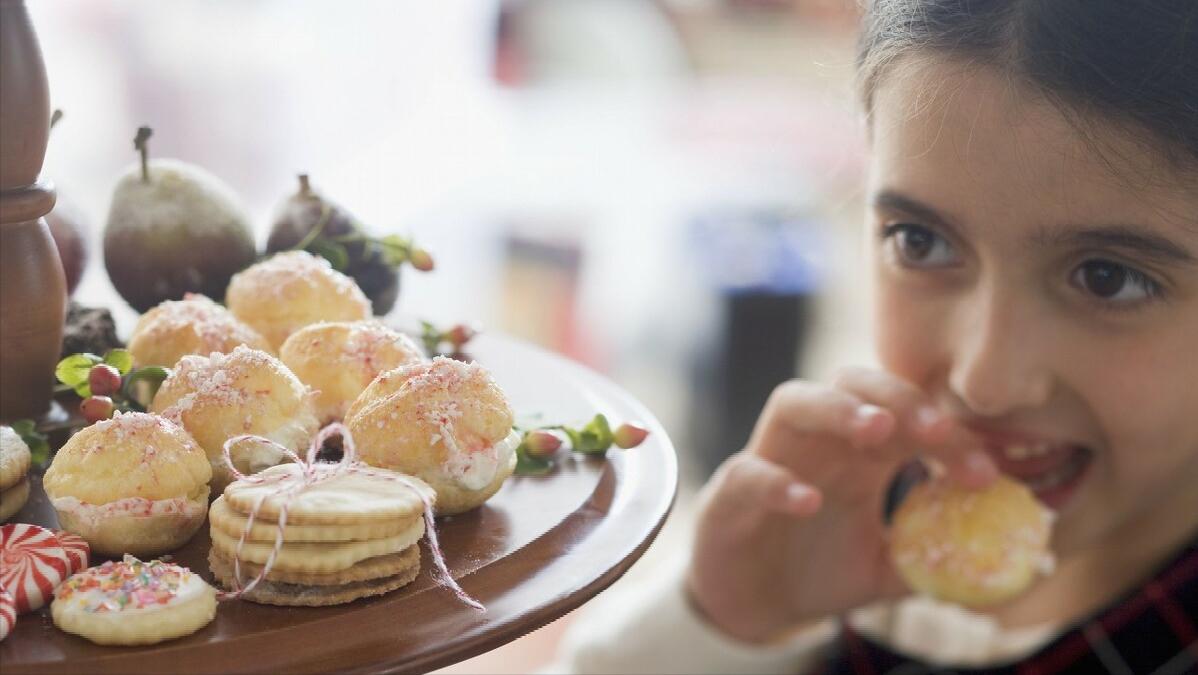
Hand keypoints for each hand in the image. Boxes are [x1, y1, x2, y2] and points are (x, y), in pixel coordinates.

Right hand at [686, 368, 996, 642]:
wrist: (755, 604)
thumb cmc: (820, 571)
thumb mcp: (888, 570)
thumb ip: (933, 559)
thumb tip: (1000, 564)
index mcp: (860, 451)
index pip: (907, 416)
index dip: (948, 435)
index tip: (986, 472)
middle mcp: (817, 441)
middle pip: (853, 383)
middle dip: (897, 397)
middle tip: (936, 428)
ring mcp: (771, 458)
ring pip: (794, 400)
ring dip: (836, 407)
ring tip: (875, 428)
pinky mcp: (731, 493)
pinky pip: (749, 471)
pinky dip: (778, 481)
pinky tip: (809, 502)